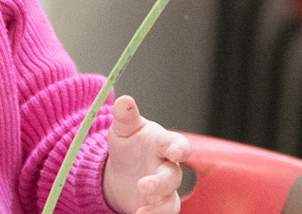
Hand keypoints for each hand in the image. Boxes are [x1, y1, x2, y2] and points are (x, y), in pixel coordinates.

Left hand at [103, 96, 191, 213]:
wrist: (122, 170)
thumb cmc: (130, 145)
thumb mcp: (124, 129)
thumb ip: (125, 116)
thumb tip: (123, 100)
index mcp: (163, 145)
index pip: (178, 144)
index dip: (179, 148)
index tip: (176, 152)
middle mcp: (167, 168)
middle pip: (173, 177)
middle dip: (160, 183)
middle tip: (143, 186)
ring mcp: (163, 190)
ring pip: (170, 202)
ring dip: (158, 208)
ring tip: (141, 212)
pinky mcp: (155, 207)